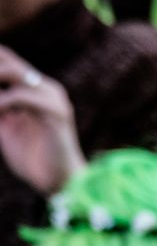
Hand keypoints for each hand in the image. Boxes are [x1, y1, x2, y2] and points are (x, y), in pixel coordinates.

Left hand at [0, 46, 83, 195]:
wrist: (61, 185)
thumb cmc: (34, 162)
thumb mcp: (6, 129)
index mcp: (35, 90)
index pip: (7, 60)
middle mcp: (46, 89)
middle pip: (8, 60)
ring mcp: (53, 98)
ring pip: (14, 71)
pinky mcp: (56, 112)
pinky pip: (21, 96)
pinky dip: (1, 102)